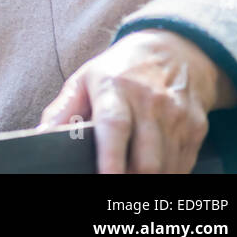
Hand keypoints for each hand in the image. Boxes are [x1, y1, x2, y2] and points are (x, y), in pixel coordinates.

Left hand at [38, 28, 236, 172]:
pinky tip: (153, 170)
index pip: (114, 126)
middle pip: (146, 158)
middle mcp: (150, 101)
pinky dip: (167, 174)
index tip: (105, 178)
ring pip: (166, 167)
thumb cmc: (120, 70)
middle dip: (131, 179)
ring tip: (131, 177)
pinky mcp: (196, 128)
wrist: (174, 51)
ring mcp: (177, 116)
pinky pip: (183, 165)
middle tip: (114, 185)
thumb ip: (62, 110)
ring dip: (149, 180)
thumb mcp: (85, 80)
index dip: (110, 157)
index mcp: (115, 87)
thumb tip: (40, 136)